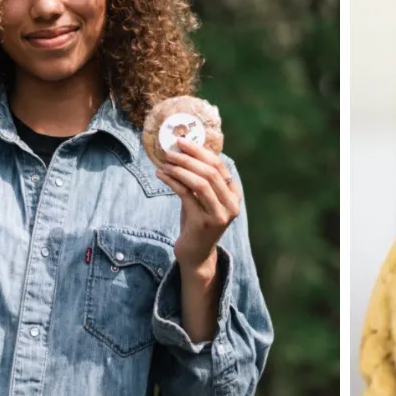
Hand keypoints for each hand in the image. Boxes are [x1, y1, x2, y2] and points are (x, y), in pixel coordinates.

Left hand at [155, 139, 240, 270]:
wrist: (196, 253)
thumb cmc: (197, 221)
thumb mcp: (203, 198)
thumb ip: (201, 178)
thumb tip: (183, 150)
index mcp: (234, 195)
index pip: (220, 166)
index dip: (201, 152)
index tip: (183, 142)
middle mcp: (231, 205)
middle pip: (211, 172)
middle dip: (189, 158)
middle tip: (171, 151)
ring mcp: (219, 215)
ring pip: (200, 183)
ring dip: (180, 169)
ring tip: (165, 163)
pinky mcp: (203, 223)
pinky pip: (186, 195)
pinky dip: (172, 181)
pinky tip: (161, 175)